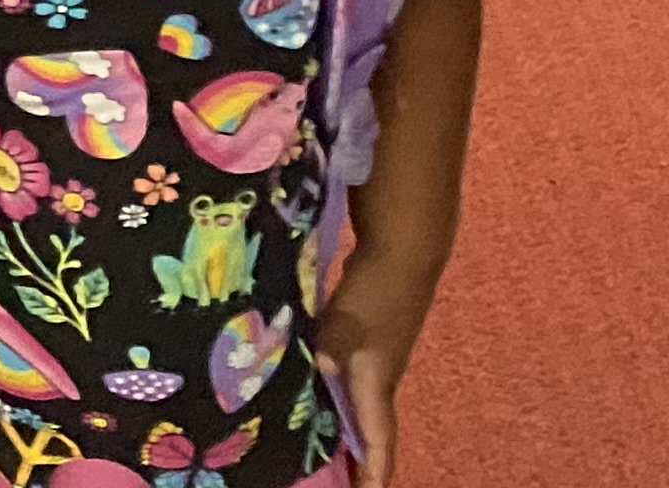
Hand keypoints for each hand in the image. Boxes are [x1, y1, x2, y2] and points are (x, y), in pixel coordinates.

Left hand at [316, 281, 429, 487]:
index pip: (378, 440)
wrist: (403, 254)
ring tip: (323, 447)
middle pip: (372, 430)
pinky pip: (354, 380)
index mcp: (377, 383)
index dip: (373, 472)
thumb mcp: (346, 322)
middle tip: (341, 481)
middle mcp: (381, 378)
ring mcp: (379, 358)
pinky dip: (338, 395)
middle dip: (359, 460)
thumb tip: (317, 372)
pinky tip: (317, 390)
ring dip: (346, 427)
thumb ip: (329, 350)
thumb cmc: (376, 292)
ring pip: (361, 404)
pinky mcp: (371, 339)